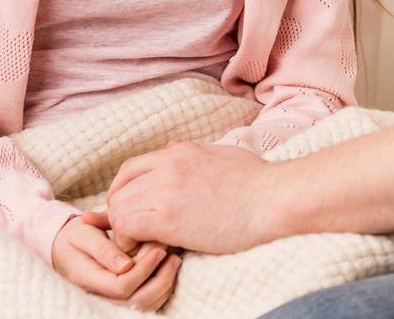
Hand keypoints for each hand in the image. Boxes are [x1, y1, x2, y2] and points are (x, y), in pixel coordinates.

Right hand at [51, 210, 181, 309]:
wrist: (62, 244)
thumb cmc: (75, 234)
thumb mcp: (84, 234)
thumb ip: (104, 250)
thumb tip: (125, 266)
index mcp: (88, 279)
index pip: (121, 287)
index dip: (143, 270)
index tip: (159, 250)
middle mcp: (99, 295)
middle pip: (136, 302)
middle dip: (160, 280)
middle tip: (173, 256)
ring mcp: (109, 298)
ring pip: (143, 305)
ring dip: (163, 285)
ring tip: (174, 260)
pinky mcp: (120, 296)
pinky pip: (143, 301)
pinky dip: (160, 288)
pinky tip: (167, 267)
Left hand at [106, 141, 286, 253]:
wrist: (273, 198)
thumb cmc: (257, 181)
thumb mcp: (222, 154)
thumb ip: (193, 153)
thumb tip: (172, 147)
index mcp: (180, 153)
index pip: (131, 168)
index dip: (123, 190)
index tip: (130, 207)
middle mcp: (168, 166)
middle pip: (121, 189)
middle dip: (120, 211)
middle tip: (133, 231)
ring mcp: (167, 190)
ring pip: (120, 208)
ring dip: (124, 228)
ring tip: (141, 242)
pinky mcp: (169, 218)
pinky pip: (128, 226)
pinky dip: (129, 238)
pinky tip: (146, 246)